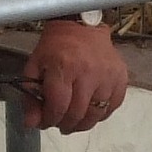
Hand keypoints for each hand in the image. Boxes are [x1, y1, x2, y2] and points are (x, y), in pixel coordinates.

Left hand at [20, 19, 128, 133]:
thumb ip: (30, 95)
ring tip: (74, 121)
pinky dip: (100, 114)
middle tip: (59, 123)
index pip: (58, 107)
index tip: (45, 121)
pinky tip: (90, 110)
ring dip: (82, 124)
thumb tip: (32, 123)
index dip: (49, 120)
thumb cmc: (56, 46)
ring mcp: (108, 76)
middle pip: (77, 114)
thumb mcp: (35, 66)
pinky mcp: (121, 78)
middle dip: (65, 124)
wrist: (82, 26)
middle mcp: (89, 72)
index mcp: (64, 66)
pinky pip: (112, 107)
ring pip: (96, 114)